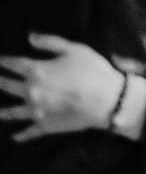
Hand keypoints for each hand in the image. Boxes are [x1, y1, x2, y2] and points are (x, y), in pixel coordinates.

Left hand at [0, 33, 122, 141]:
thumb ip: (51, 42)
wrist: (106, 99)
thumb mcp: (75, 49)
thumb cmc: (93, 70)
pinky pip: (29, 132)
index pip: (14, 64)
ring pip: (12, 111)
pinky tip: (14, 137)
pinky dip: (20, 135)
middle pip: (7, 86)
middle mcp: (30, 91)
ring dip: (2, 111)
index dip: (4, 61)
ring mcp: (36, 111)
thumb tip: (30, 37)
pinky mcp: (45, 125)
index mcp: (37, 71)